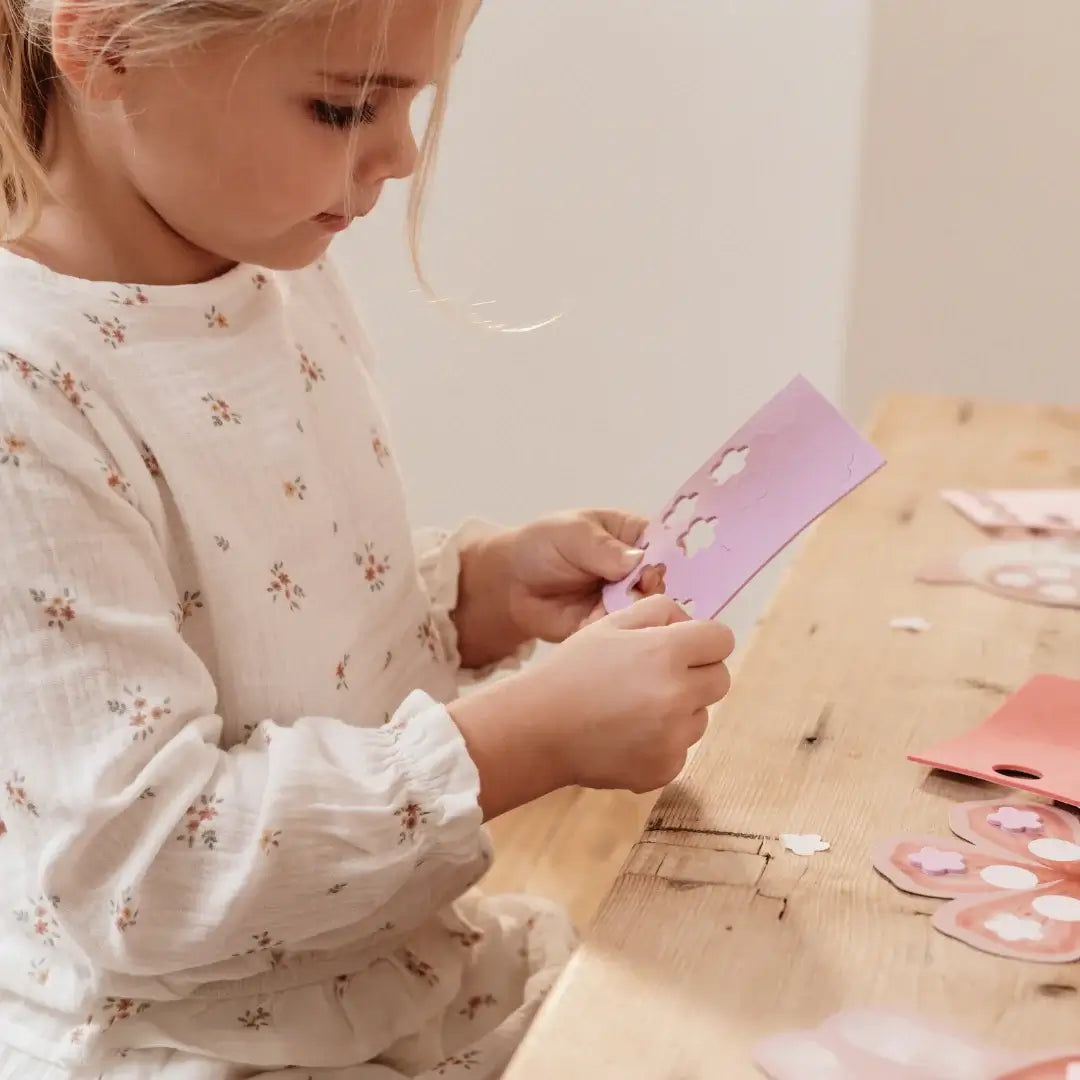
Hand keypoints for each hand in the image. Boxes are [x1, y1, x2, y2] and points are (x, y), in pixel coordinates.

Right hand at [449, 595, 734, 817]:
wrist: (538, 729)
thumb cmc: (572, 670)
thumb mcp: (610, 625)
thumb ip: (657, 612)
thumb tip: (688, 623)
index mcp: (667, 652)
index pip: (722, 640)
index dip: (704, 641)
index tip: (685, 647)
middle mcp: (678, 695)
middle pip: (720, 680)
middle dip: (698, 675)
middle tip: (659, 678)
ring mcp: (674, 737)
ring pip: (700, 717)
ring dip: (680, 711)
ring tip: (633, 710)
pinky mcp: (665, 770)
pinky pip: (681, 751)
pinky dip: (662, 745)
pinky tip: (627, 737)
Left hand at [454, 510, 663, 667]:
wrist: (511, 585)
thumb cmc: (542, 546)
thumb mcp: (573, 534)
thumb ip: (604, 548)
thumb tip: (637, 562)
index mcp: (635, 537)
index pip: (667, 547)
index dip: (666, 560)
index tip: (652, 572)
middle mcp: (638, 571)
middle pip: (664, 584)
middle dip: (651, 592)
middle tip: (631, 594)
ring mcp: (627, 601)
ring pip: (650, 612)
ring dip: (634, 614)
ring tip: (608, 610)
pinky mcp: (613, 627)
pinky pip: (626, 635)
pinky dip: (617, 634)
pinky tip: (599, 627)